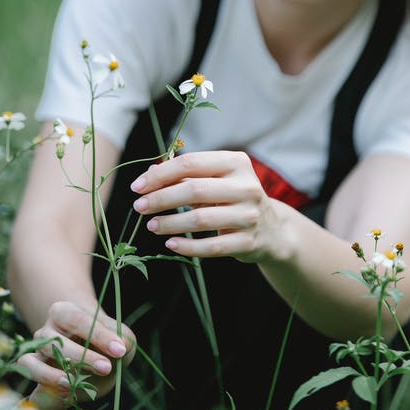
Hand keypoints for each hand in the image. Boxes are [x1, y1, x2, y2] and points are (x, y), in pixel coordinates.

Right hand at [19, 301, 135, 409]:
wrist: (92, 352)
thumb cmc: (106, 339)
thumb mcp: (119, 335)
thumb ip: (123, 338)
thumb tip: (120, 348)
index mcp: (64, 311)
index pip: (79, 319)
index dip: (99, 335)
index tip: (119, 350)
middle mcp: (46, 330)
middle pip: (55, 342)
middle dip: (82, 357)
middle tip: (106, 368)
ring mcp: (36, 352)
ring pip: (34, 361)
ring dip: (54, 375)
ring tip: (74, 385)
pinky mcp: (32, 372)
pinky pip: (28, 379)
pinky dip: (42, 386)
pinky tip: (66, 392)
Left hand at [131, 150, 287, 261]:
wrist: (272, 229)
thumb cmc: (234, 198)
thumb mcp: (216, 180)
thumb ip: (185, 175)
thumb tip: (149, 173)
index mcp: (236, 163)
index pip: (191, 163)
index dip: (160, 174)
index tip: (137, 186)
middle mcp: (246, 186)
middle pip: (194, 190)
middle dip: (161, 198)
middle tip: (139, 206)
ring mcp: (250, 215)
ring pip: (201, 219)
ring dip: (170, 223)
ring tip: (151, 225)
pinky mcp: (249, 241)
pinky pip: (212, 247)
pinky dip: (188, 246)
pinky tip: (170, 244)